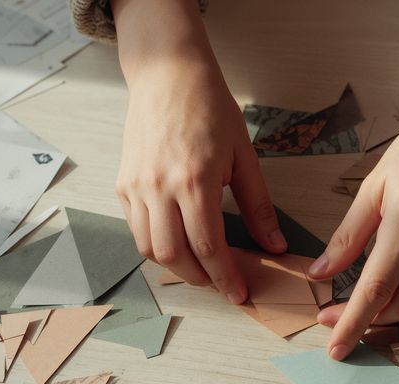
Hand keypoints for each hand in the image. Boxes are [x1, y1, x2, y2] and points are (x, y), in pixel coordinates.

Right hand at [113, 0, 285, 303]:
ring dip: (175, 266)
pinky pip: (136, 229)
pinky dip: (155, 244)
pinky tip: (177, 242)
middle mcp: (160, 187)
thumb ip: (258, 206)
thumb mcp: (244, 156)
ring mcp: (136, 186)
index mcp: (195, 180)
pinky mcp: (123, 183)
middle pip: (174, 256)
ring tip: (200, 267)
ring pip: (149, 248)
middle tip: (221, 282)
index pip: (209, 247)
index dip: (225, 277)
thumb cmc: (210, 109)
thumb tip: (275, 246)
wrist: (167, 74)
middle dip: (200, 279)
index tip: (239, 294)